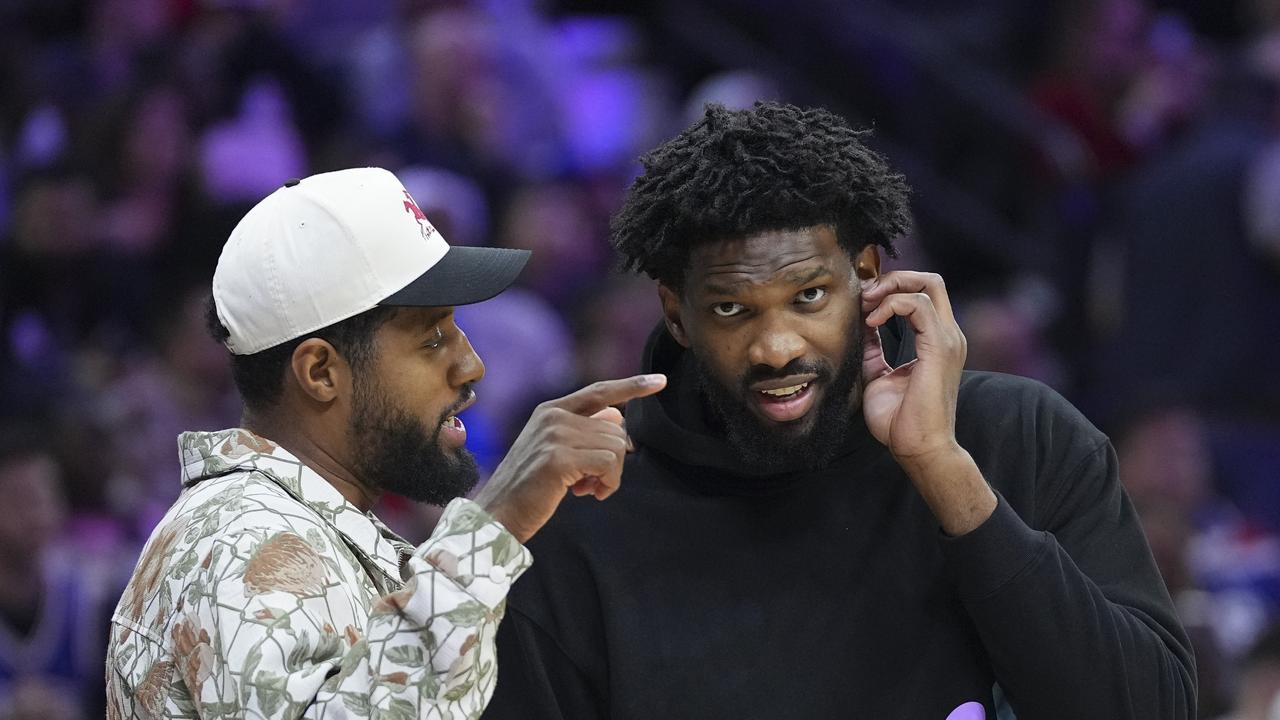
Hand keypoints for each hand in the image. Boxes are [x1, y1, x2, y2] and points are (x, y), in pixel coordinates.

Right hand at [473, 374, 666, 541]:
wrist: (498, 514)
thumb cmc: (530, 488)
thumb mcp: (556, 451)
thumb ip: (584, 432)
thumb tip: (618, 418)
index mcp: (551, 410)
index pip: (600, 391)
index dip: (632, 386)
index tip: (660, 381)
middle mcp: (554, 416)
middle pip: (616, 429)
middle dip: (613, 461)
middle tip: (591, 483)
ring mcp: (556, 434)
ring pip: (616, 447)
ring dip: (611, 475)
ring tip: (588, 489)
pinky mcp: (559, 457)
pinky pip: (609, 464)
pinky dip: (608, 483)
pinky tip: (590, 494)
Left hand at [861, 271, 993, 535]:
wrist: (917, 447)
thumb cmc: (898, 418)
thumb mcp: (877, 372)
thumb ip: (873, 345)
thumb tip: (859, 321)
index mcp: (935, 340)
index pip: (919, 294)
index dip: (889, 289)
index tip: (861, 302)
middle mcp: (947, 334)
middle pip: (929, 281)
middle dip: (893, 279)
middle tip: (865, 295)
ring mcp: (947, 339)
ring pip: (926, 284)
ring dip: (888, 289)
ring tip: (866, 308)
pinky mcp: (939, 347)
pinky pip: (918, 305)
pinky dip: (891, 306)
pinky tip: (872, 323)